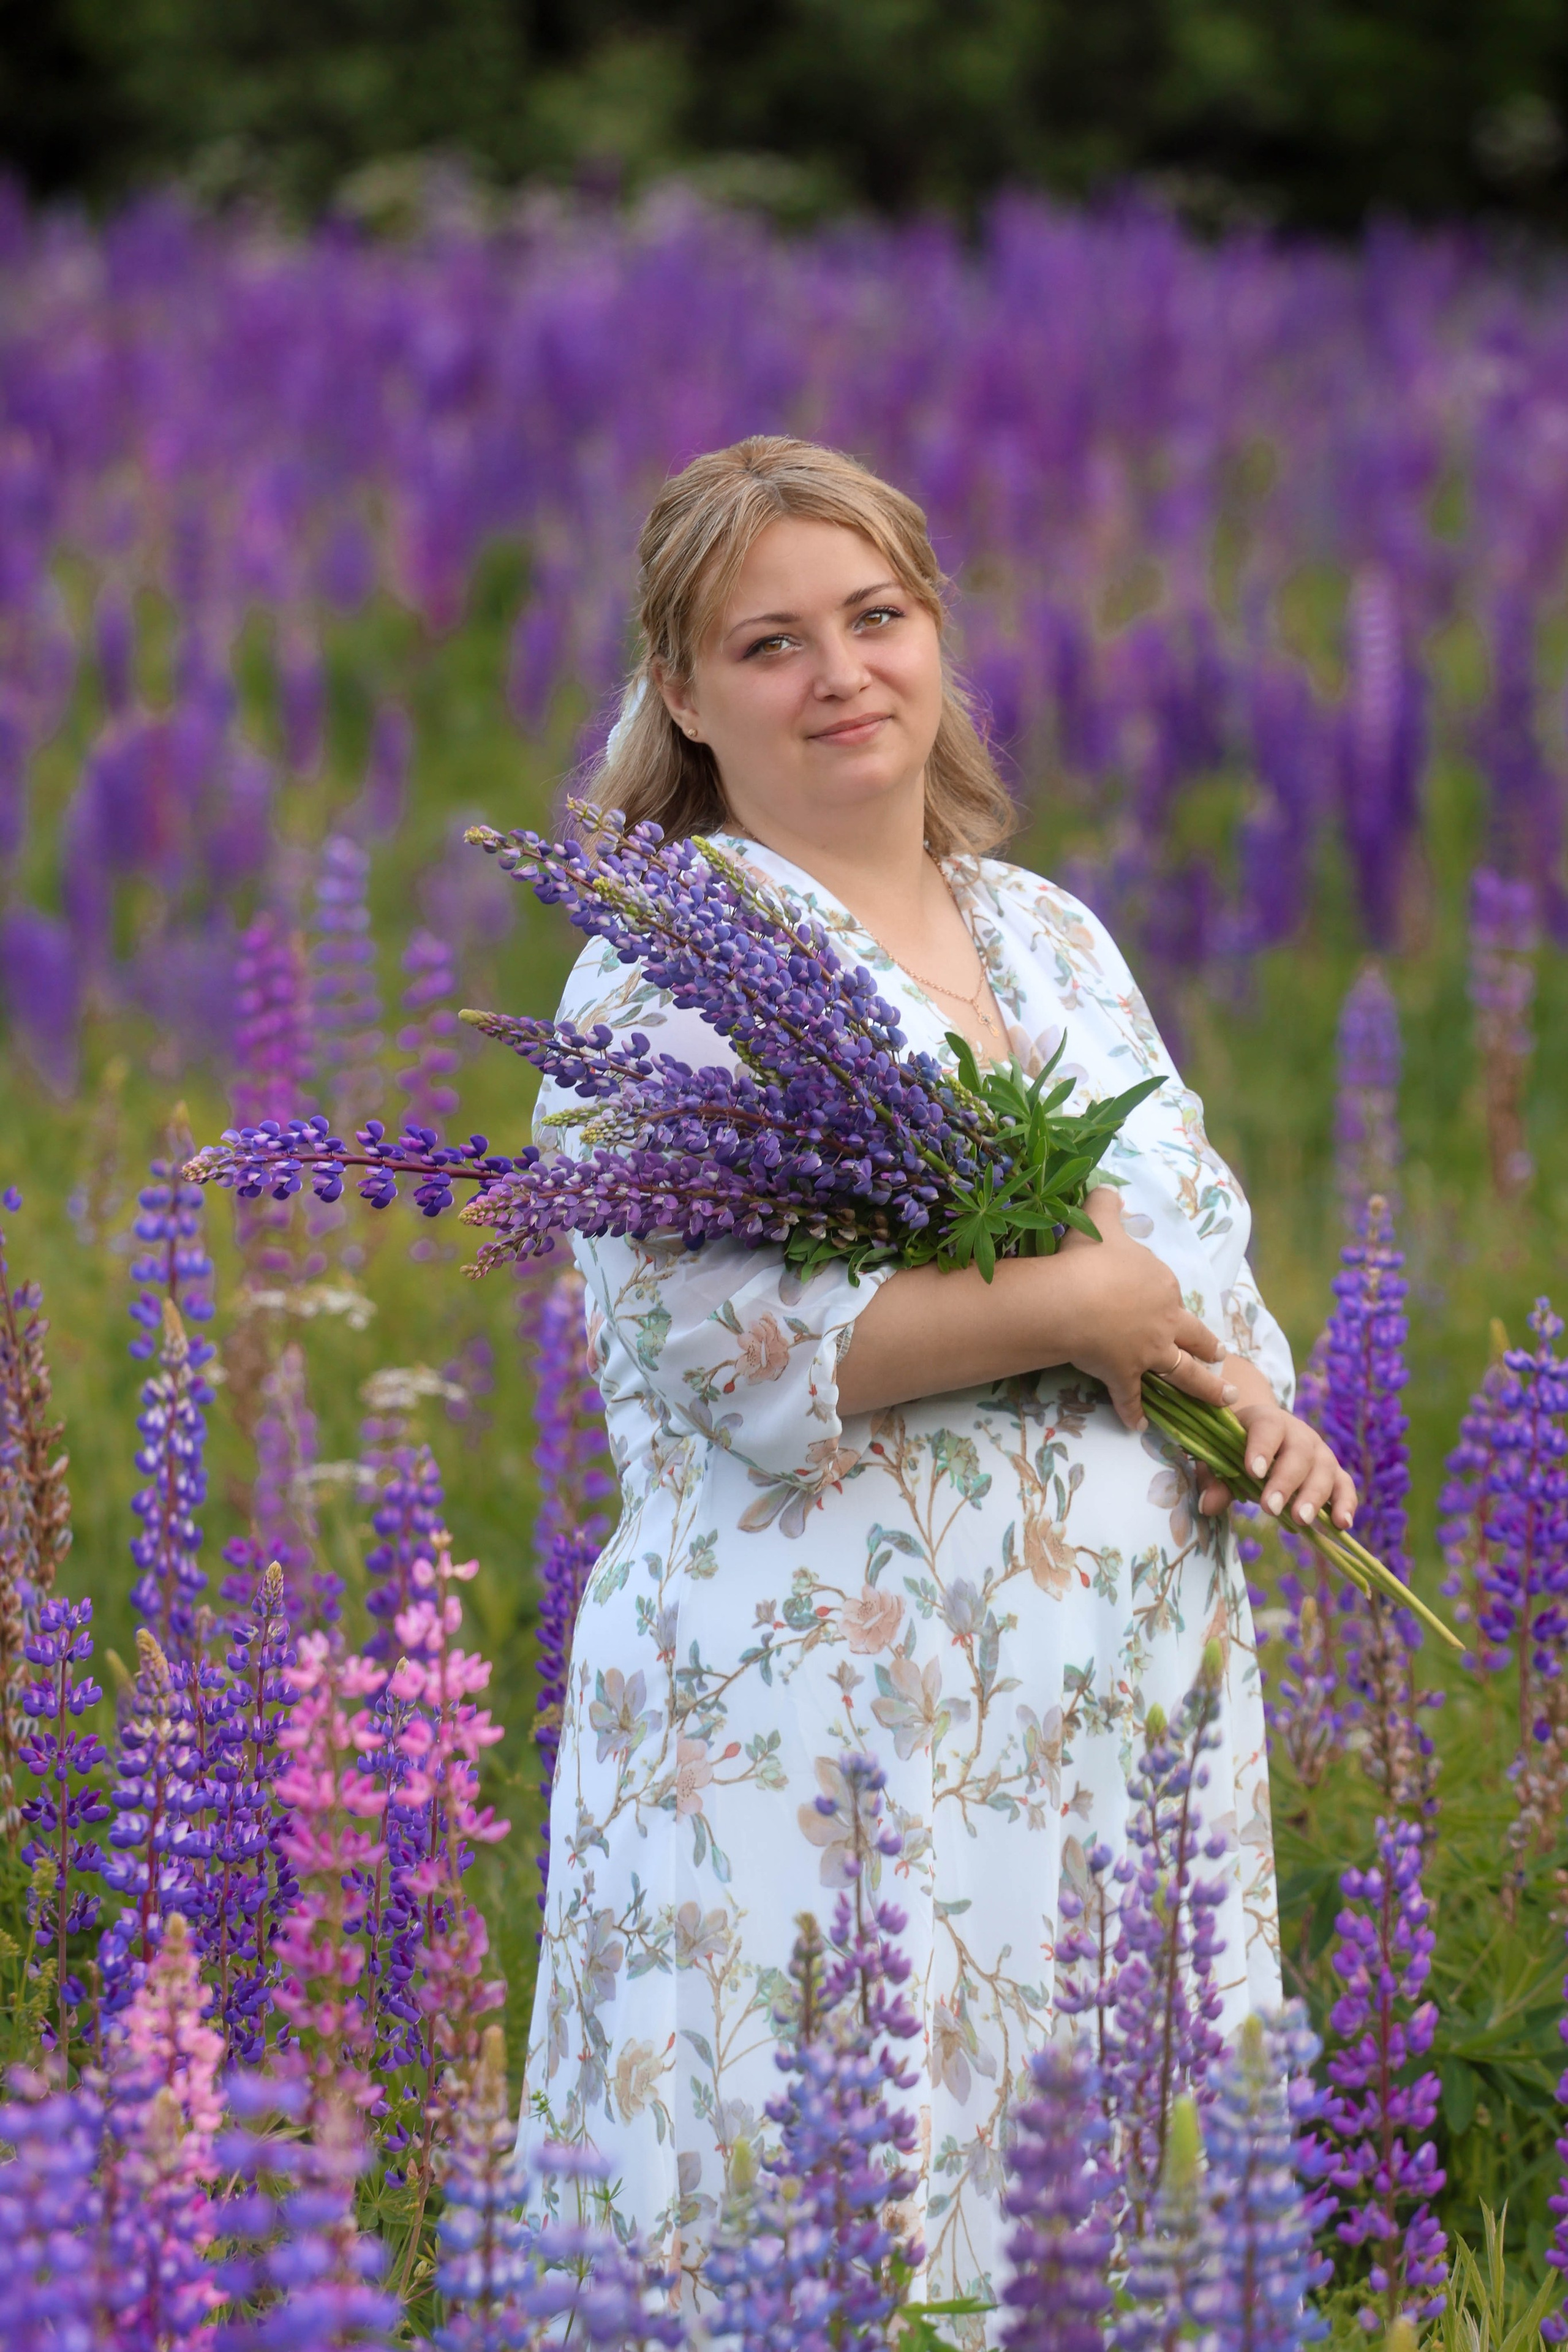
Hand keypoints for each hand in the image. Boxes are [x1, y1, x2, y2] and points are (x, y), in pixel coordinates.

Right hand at [1053, 1187, 1236, 1431]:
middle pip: (1195, 1337)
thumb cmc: (1088, 1258)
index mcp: (1162, 1284)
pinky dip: (1134, 1413)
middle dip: (1210, 1348)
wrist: (1073, 1298)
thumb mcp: (1098, 1220)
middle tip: (1223, 1356)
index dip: (1170, 1302)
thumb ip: (1106, 1204)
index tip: (1171, 1309)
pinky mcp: (1125, 1375)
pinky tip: (1138, 1426)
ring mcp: (1148, 1351)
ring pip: (1184, 1374)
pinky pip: (1131, 1399)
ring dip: (1204, 1389)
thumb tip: (1109, 1189)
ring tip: (1222, 1399)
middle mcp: (1164, 1320)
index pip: (1171, 1294)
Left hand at [1193, 1358, 1357, 1531]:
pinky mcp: (1334, 1472)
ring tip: (1300, 1520)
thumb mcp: (1219, 1459)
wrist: (1263, 1434)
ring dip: (1313, 1496)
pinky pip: (1344, 1485)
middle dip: (1285, 1482)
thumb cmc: (1237, 1449)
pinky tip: (1341, 1524)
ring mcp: (1319, 1452)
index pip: (1266, 1429)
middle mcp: (1298, 1433)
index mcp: (1266, 1421)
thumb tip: (1207, 1505)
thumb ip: (1214, 1480)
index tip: (1253, 1472)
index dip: (1261, 1448)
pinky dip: (1346, 1504)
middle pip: (1299, 1453)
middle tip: (1269, 1508)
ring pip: (1324, 1470)